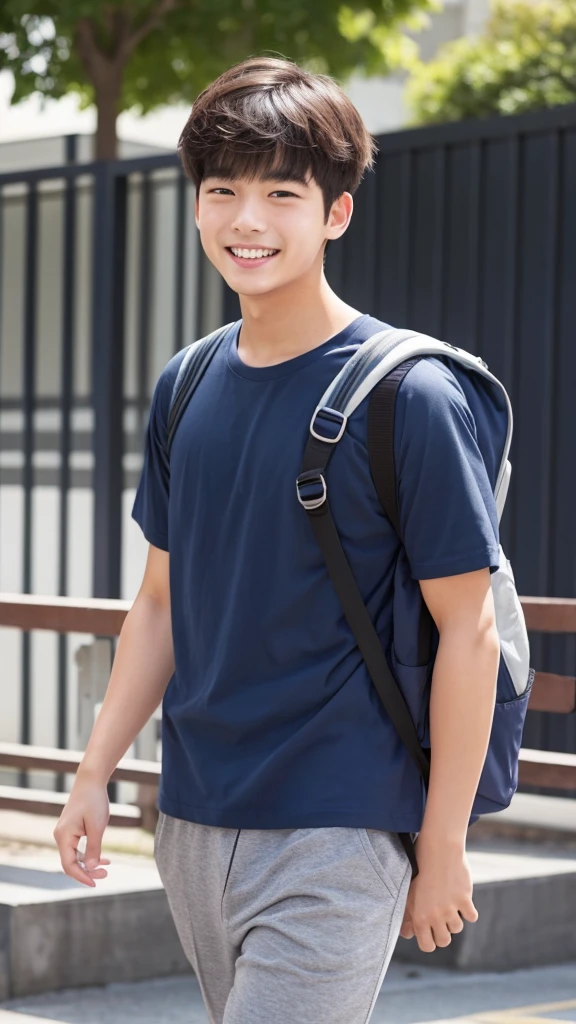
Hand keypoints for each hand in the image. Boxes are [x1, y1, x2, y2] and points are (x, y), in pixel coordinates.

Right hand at [53, 775, 110, 887]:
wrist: (90, 780)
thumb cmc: (94, 801)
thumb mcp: (97, 826)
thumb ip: (93, 848)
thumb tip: (90, 868)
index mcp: (64, 836)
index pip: (69, 865)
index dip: (81, 877)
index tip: (96, 883)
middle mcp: (61, 836)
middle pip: (71, 862)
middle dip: (87, 871)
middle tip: (106, 873)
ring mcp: (65, 833)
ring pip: (75, 856)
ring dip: (89, 864)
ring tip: (107, 867)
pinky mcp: (72, 830)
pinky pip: (78, 848)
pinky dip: (89, 854)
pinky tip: (104, 858)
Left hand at [399, 833, 477, 952]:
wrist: (438, 848)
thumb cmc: (420, 869)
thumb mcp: (409, 893)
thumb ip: (409, 916)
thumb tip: (407, 935)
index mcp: (419, 917)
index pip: (427, 946)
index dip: (430, 940)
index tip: (431, 931)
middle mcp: (435, 916)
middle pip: (444, 941)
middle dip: (443, 932)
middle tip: (441, 917)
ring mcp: (451, 908)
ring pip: (457, 928)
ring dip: (455, 918)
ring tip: (449, 902)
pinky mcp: (464, 899)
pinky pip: (472, 917)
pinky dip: (469, 910)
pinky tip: (461, 899)